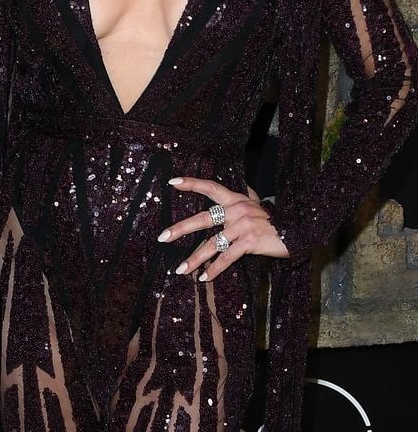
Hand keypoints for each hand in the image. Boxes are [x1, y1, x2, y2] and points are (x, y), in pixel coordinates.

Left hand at [158, 176, 288, 281]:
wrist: (298, 230)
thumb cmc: (274, 220)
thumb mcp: (256, 205)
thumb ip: (240, 202)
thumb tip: (224, 197)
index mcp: (235, 199)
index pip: (210, 187)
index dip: (191, 183)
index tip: (172, 183)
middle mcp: (236, 209)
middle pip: (203, 219)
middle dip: (181, 229)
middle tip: (162, 237)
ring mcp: (243, 225)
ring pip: (213, 244)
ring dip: (195, 259)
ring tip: (180, 270)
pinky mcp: (250, 242)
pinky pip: (227, 257)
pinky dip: (215, 269)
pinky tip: (204, 277)